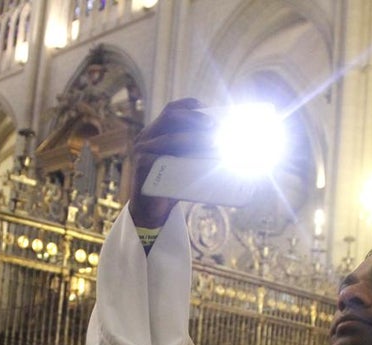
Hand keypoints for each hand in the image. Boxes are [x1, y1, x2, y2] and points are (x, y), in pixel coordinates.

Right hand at [128, 99, 216, 228]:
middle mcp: (146, 137)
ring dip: (193, 139)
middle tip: (215, 126)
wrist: (152, 212)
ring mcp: (142, 151)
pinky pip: (163, 158)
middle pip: (170, 116)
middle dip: (195, 118)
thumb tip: (229, 145)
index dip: (191, 106)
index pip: (173, 109)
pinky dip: (182, 158)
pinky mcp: (142, 166)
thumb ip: (196, 152)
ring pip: (169, 138)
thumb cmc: (171, 185)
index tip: (211, 111)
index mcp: (156, 132)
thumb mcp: (185, 163)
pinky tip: (196, 162)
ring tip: (213, 144)